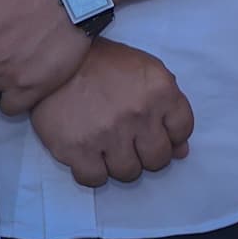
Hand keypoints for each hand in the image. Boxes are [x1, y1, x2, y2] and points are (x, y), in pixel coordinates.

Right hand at [26, 38, 194, 185]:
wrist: (55, 58)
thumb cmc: (105, 64)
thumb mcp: (146, 73)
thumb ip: (169, 108)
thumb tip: (181, 151)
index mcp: (161, 90)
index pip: (182, 131)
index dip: (170, 136)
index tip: (154, 132)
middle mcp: (138, 114)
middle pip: (158, 159)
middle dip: (147, 154)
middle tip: (130, 143)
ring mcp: (108, 133)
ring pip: (129, 173)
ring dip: (120, 165)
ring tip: (108, 148)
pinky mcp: (76, 148)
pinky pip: (94, 180)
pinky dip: (93, 173)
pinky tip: (89, 157)